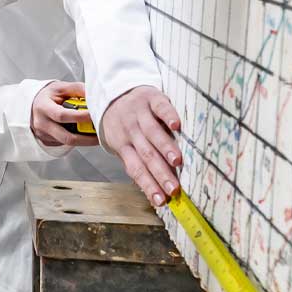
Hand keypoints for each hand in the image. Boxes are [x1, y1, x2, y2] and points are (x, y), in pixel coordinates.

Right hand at [31, 80, 98, 147]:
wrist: (33, 105)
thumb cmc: (49, 96)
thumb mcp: (60, 87)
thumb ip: (77, 89)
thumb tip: (95, 95)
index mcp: (43, 107)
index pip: (62, 115)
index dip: (80, 117)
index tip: (94, 115)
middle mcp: (41, 124)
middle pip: (66, 137)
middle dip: (87, 138)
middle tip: (101, 132)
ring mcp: (44, 135)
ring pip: (68, 143)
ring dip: (85, 141)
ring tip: (97, 135)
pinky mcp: (47, 142)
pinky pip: (65, 144)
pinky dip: (78, 140)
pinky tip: (85, 135)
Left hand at [98, 85, 183, 205]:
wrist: (114, 91)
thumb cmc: (122, 125)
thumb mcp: (121, 144)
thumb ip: (135, 163)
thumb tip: (152, 191)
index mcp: (122, 145)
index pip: (136, 169)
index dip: (148, 185)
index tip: (162, 201)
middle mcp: (130, 131)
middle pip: (146, 154)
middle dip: (160, 173)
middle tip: (173, 188)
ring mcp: (140, 114)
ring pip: (153, 133)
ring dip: (165, 147)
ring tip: (177, 162)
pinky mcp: (150, 98)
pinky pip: (160, 107)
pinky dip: (168, 115)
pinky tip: (177, 125)